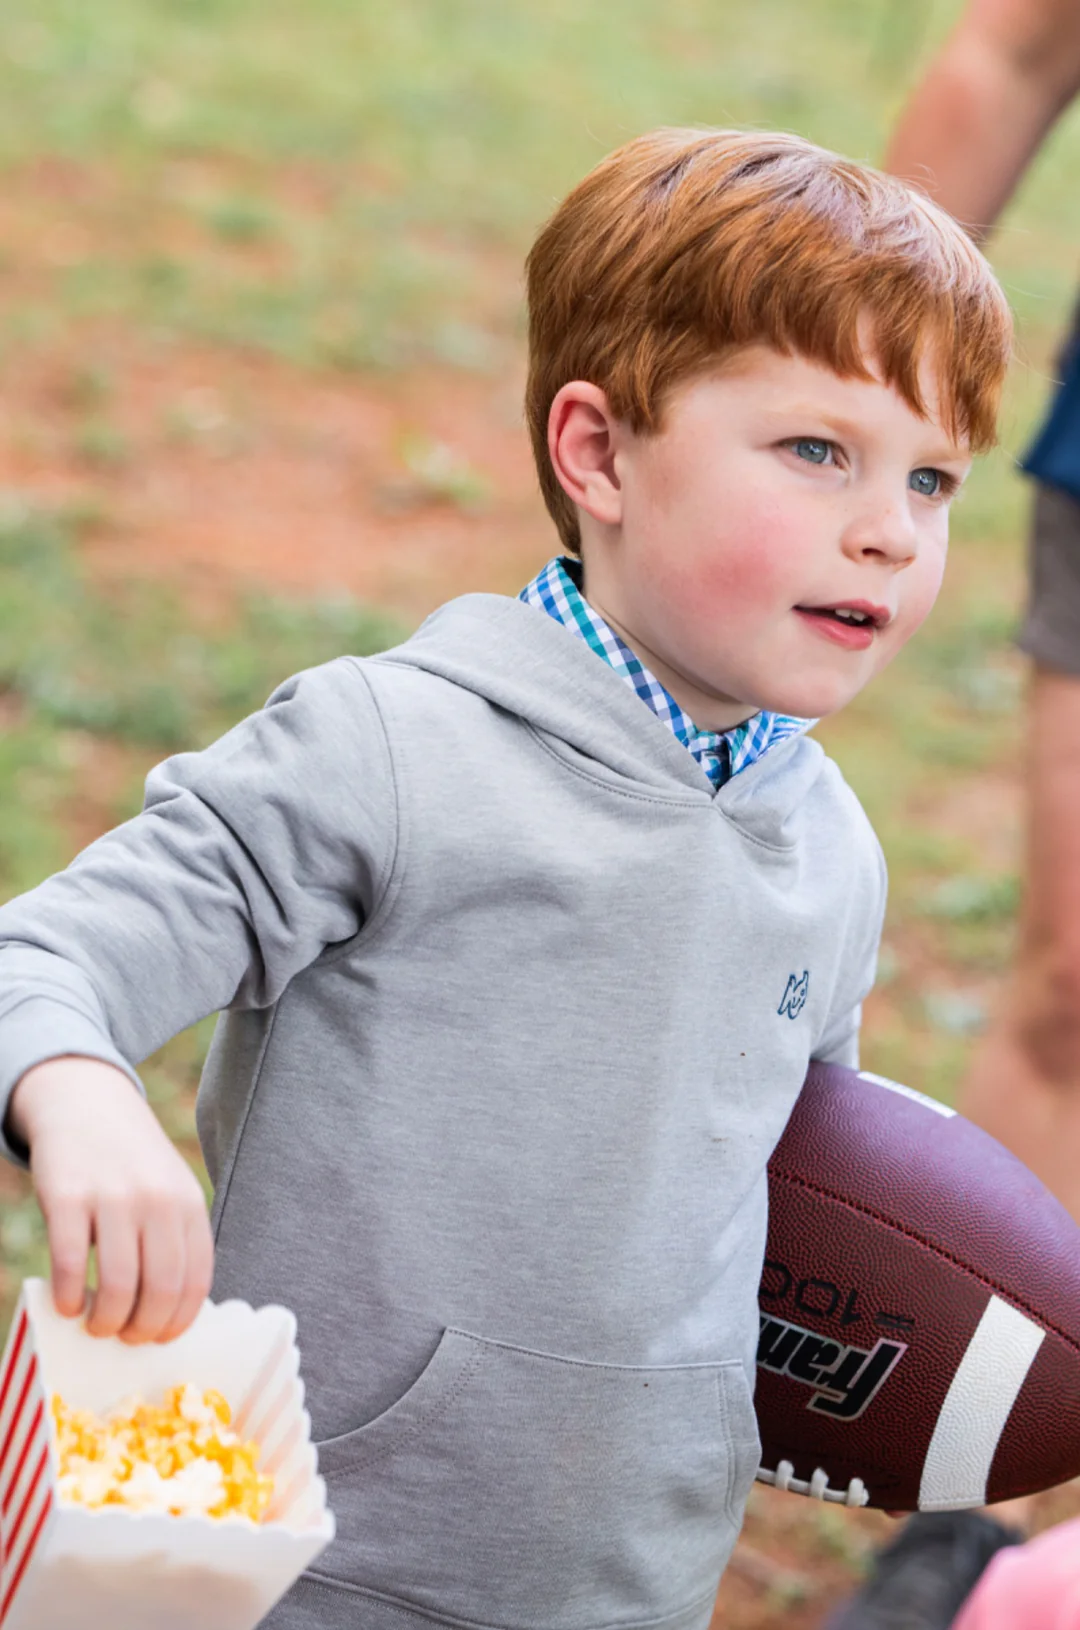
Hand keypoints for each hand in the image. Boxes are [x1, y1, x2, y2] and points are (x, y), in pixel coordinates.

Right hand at [8, 1057, 213, 1343]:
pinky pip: (72, 1264)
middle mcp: (158, 1201)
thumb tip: (169, 1314)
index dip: (179, 1322)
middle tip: (126, 1338)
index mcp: (189, 1204)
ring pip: (119, 1286)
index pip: (196, 1280)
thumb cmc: (131, 1162)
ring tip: (96, 1325)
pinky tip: (67, 1304)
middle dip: (143, 1329)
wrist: (87, 1104)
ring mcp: (113, 1198)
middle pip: (161, 1290)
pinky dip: (69, 1298)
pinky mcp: (68, 1197)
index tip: (160, 1339)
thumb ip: (175, 1239)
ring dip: (107, 1322)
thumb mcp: (170, 1189)